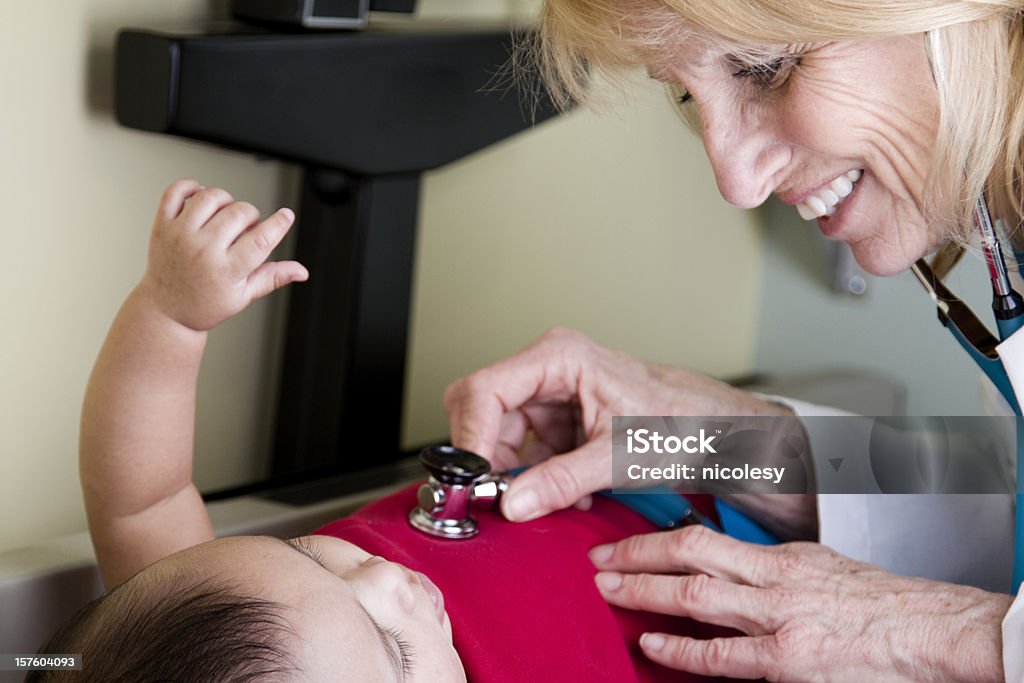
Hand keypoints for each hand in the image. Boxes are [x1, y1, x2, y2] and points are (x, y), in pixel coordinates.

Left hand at [136, 179, 307, 331]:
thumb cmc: (205, 305)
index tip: (286, 216)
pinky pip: (176, 192)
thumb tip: (301, 271)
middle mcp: (202, 250)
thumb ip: (273, 277)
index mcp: (226, 270)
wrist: (166, 311)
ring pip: (211, 197)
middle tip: (247, 228)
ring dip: (226, 199)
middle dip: (251, 215)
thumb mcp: (243, 296)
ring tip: (226, 214)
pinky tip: (202, 198)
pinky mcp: (163, 225)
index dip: (279, 224)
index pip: (261, 239)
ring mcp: (181, 235)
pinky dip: (191, 187)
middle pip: (239, 213)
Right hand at [444, 327, 790, 521]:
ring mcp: (550, 392)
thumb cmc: (681, 423)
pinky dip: (534, 476)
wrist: (712, 429)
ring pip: (498, 434)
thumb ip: (561, 481)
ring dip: (514, 472)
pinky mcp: (557, 417)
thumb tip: (512, 504)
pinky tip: (564, 492)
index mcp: (559, 357)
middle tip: (497, 495)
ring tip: (545, 498)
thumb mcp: (620, 458)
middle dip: (488, 457)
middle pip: (482, 411)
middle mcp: (547, 367)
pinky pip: (523, 448)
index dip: (470, 437)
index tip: (472, 480)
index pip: (484, 390)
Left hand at [590, 525, 1010, 681]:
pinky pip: (723, 655)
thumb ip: (770, 567)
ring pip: (696, 595)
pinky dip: (682, 649)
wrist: (929, 629)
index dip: (654, 538)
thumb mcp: (819, 567)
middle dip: (637, 557)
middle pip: (689, 556)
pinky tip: (652, 644)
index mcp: (778, 555)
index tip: (623, 542)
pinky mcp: (788, 659)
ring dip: (645, 592)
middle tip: (598, 560)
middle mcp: (772, 579)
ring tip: (608, 592)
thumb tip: (729, 565)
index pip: (702, 535)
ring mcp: (777, 618)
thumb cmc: (877, 603)